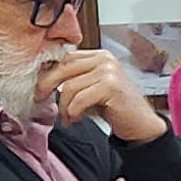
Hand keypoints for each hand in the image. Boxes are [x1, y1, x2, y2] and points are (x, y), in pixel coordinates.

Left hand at [36, 46, 168, 141]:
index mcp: (99, 55)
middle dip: (47, 86)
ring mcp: (109, 71)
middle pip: (63, 67)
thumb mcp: (91, 88)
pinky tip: (76, 119)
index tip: (39, 86)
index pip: (65, 57)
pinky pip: (79, 99)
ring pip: (69, 87)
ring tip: (68, 117)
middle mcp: (104, 59)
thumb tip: (43, 78)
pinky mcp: (111, 86)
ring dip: (64, 106)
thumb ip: (74, 78)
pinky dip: (73, 112)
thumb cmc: (114, 107)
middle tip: (40, 99)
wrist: (140, 124)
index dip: (48, 72)